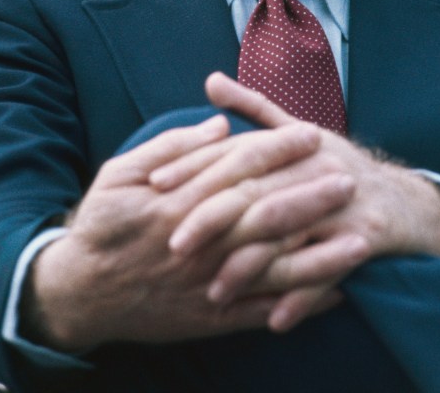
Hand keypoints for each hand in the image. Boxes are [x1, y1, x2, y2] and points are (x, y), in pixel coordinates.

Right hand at [24, 112, 355, 348]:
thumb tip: (220, 122)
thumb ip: (172, 147)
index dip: (279, 149)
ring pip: (273, 270)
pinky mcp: (210, 318)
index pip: (240, 168)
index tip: (312, 132)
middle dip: (311, 197)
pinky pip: (263, 312)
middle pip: (265, 216)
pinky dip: (301, 306)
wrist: (79, 295)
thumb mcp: (120, 173)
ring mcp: (207, 285)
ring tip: (360, 240)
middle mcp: (199, 244)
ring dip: (320, 256)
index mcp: (177, 203)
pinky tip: (337, 293)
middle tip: (350, 177)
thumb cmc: (100, 226)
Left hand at [180, 74, 439, 329]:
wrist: (408, 202)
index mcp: (297, 141)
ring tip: (215, 291)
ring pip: (289, 234)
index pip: (237, 151)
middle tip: (174, 245)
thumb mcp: (300, 131)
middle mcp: (317, 167)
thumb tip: (210, 80)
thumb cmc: (340, 167)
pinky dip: (303, 296)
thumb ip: (253, 107)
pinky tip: (274, 320)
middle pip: (258, 192)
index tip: (156, 185)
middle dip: (213, 219)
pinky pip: (331, 271)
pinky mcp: (369, 236)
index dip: (195, 166)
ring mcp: (344, 202)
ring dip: (251, 267)